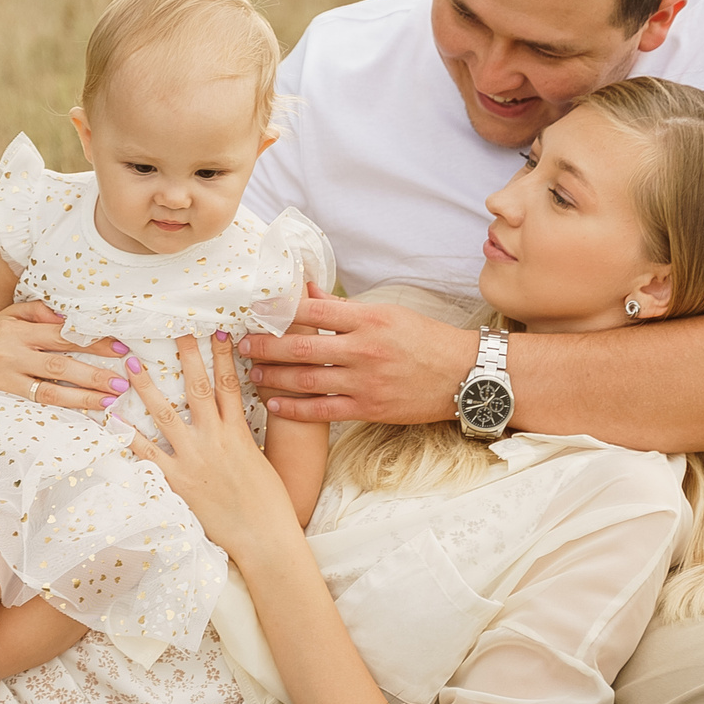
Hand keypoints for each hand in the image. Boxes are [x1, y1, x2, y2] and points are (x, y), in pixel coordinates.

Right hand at [0, 300, 128, 413]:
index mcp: (16, 329)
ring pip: (49, 392)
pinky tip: (82, 417)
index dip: (93, 342)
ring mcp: (3, 380)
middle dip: (94, 375)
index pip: (62, 335)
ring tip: (109, 401)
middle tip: (122, 382)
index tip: (121, 349)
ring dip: (83, 398)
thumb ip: (38, 312)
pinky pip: (34, 409)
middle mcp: (8, 353)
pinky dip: (60, 413)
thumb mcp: (8, 317)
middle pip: (60, 365)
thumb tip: (71, 315)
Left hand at [118, 334, 299, 561]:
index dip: (223, 356)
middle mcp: (215, 439)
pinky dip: (129, 435)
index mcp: (239, 432)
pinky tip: (114, 418)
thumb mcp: (261, 461)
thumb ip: (245, 438)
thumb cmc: (269, 505)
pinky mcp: (177, 481)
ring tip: (133, 363)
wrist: (265, 538)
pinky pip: (147, 454)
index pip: (229, 384)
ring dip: (148, 387)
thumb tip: (234, 423)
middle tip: (175, 328)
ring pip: (166, 414)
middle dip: (187, 355)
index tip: (217, 331)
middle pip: (199, 388)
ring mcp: (194, 459)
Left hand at [236, 291, 474, 424]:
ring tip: (252, 374)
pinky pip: (321, 411)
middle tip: (241, 345)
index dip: (279, 310)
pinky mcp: (368, 409)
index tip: (255, 311)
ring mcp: (365, 382)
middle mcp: (363, 349)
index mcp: (368, 319)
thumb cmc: (426, 340)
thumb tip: (309, 291)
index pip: (313, 311)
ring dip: (272, 378)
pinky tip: (274, 404)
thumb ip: (345, 307)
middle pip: (300, 346)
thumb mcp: (389, 313)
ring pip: (305, 380)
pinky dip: (294, 408)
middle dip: (264, 346)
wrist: (463, 375)